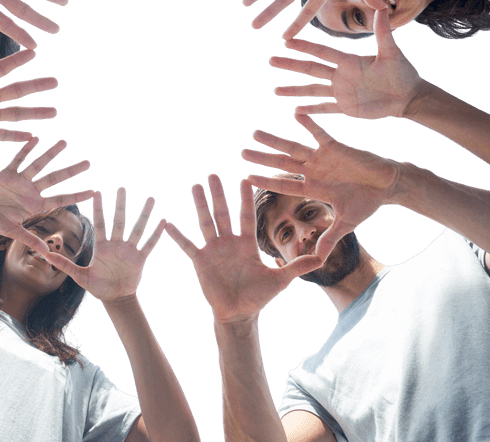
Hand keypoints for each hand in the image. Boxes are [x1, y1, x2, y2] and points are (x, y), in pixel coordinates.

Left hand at [0, 45, 56, 147]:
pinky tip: (33, 137)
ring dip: (35, 112)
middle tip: (55, 81)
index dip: (16, 62)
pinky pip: (3, 135)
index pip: (1, 70)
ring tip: (54, 111)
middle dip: (36, 86)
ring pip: (16, 113)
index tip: (34, 52)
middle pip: (16, 91)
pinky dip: (17, 137)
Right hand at [0, 137, 93, 254]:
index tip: (94, 191)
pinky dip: (26, 149)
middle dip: (71, 171)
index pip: (61, 199)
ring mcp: (20, 180)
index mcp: (35, 205)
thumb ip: (29, 239)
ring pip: (39, 165)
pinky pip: (18, 159)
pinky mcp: (6, 172)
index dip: (77, 195)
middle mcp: (31, 191)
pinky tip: (36, 139)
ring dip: (51, 154)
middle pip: (55, 179)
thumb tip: (46, 253)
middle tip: (88, 163)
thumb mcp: (12, 232)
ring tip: (64, 142)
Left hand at [44, 188, 164, 302]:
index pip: (99, 222)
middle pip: (119, 220)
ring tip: (151, 198)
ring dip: (144, 214)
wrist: (115, 298)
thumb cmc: (97, 286)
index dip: (98, 208)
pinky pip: (149, 244)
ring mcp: (129, 250)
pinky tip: (163, 221)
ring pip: (137, 228)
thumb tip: (45, 254)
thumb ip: (64, 264)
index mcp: (102, 246)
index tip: (97, 192)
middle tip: (122, 188)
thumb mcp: (79, 275)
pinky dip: (156, 234)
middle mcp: (116, 244)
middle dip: (120, 205)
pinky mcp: (140, 258)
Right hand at [165, 175, 323, 323]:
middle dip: (218, 194)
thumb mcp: (280, 280)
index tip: (244, 180)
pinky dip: (177, 235)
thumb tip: (322, 259)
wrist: (238, 313)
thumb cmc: (258, 296)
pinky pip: (187, 245)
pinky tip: (167, 223)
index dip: (245, 199)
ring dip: (200, 204)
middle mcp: (229, 242)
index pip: (246, 216)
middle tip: (213, 174)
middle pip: (223, 213)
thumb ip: (298, 267)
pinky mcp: (200, 261)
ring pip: (205, 222)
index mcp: (247, 244)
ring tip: (195, 186)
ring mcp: (213, 250)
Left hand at [241, 117, 401, 258]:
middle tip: (241, 153)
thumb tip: (317, 261)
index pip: (284, 185)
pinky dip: (308, 124)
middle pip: (281, 165)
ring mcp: (322, 158)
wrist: (387, 186)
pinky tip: (295, 114)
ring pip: (293, 147)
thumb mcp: (346, 223)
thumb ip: (330, 239)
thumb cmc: (367, 204)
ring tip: (255, 133)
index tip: (246, 178)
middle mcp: (313, 171)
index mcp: (313, 188)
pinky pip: (318, 133)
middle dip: (262, 159)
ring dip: (274, 140)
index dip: (266, 182)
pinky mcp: (335, 146)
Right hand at [272, 10, 423, 119]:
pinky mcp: (347, 108)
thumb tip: (382, 6)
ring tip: (276, 90)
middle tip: (271, 61)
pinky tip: (297, 111)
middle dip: (291, 65)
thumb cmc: (403, 72)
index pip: (321, 52)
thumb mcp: (391, 51)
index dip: (304, 47)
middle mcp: (341, 75)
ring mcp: (342, 92)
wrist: (409, 96)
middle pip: (310, 69)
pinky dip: (312, 111)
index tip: (286, 41)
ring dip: (294, 90)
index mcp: (349, 61)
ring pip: (312, 90)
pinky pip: (325, 109)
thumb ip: (383, 32)